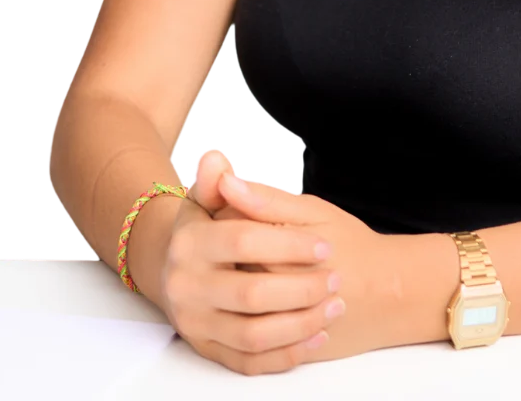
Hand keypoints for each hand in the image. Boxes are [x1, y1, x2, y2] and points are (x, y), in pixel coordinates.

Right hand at [157, 148, 361, 375]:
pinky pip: (248, 363)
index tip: (325, 245)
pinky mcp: (207, 350)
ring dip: (301, 325)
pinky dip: (286, 355)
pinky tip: (316, 336)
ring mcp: (195, 323)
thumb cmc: (219, 230)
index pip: (244, 240)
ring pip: (253, 335)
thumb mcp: (223, 202)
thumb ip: (229, 186)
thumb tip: (215, 158)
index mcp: (190, 242)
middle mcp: (185, 286)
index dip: (289, 244)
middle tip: (335, 280)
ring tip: (333, 307)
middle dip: (301, 289)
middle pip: (251, 294)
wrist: (186, 271)